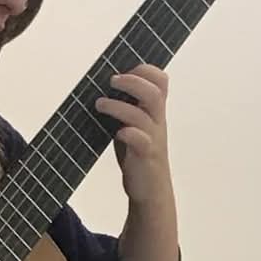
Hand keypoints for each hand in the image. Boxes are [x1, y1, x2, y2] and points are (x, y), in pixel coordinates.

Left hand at [95, 64, 170, 206]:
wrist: (150, 190)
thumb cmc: (138, 155)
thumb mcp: (133, 125)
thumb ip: (125, 107)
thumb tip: (100, 87)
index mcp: (155, 112)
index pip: (161, 82)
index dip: (146, 70)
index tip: (124, 70)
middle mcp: (157, 122)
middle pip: (154, 93)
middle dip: (132, 82)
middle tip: (112, 80)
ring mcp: (153, 139)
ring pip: (143, 115)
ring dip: (119, 106)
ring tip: (99, 104)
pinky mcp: (145, 157)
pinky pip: (142, 141)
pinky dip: (129, 133)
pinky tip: (117, 133)